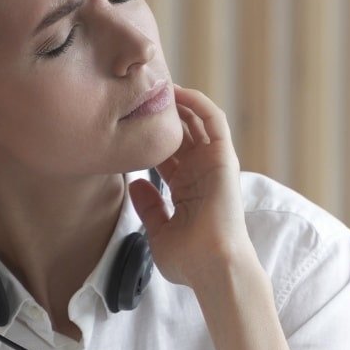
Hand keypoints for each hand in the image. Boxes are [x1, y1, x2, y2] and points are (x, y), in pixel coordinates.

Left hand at [128, 86, 259, 290]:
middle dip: (161, 113)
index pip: (166, 153)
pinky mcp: (224, 157)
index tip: (125, 121)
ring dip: (179, 102)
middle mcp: (201, 173)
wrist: (211, 266)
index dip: (148, 136)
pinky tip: (178, 92)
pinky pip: (214, 121)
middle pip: (181, 133)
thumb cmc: (188, 259)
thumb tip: (135, 182)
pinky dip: (198, 103)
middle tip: (138, 93)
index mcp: (187, 189)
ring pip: (197, 121)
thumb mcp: (158, 230)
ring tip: (156, 83)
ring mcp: (214, 164)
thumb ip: (149, 206)